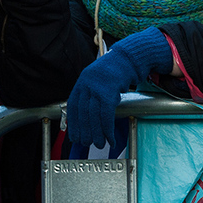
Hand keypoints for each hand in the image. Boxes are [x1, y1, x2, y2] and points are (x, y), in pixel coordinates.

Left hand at [67, 27, 172, 147]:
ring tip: (99, 144)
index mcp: (82, 82)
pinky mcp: (110, 92)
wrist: (128, 59)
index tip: (74, 137)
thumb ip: (89, 94)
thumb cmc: (114, 71)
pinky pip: (106, 115)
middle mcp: (87, 84)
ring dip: (97, 134)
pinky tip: (110, 137)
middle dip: (84, 131)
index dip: (74, 124)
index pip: (74, 107)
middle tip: (86, 143)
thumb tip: (85, 116)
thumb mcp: (96, 80)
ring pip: (94, 116)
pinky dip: (108, 129)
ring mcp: (98, 87)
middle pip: (83, 113)